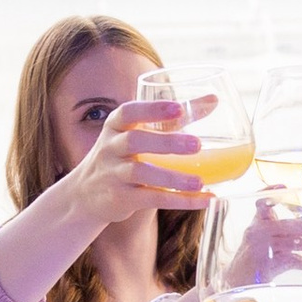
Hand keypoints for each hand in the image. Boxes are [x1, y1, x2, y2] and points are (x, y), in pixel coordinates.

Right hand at [58, 95, 213, 229]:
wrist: (87, 193)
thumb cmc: (123, 156)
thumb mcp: (138, 133)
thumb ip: (173, 119)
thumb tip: (213, 100)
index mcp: (116, 126)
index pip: (129, 112)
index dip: (152, 110)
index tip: (178, 108)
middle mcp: (111, 147)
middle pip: (135, 141)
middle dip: (165, 142)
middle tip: (196, 144)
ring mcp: (114, 174)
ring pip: (141, 173)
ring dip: (171, 178)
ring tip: (199, 181)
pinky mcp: (121, 199)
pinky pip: (152, 199)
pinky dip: (179, 200)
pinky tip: (203, 198)